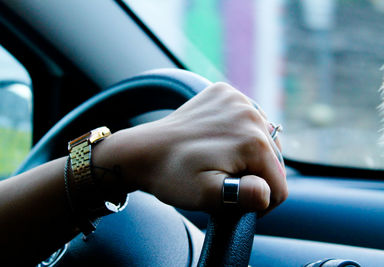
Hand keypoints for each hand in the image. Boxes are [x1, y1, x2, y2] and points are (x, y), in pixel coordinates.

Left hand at [96, 82, 286, 212]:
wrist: (144, 151)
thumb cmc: (172, 175)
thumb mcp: (205, 195)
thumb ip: (242, 196)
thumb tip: (267, 191)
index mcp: (252, 141)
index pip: (278, 186)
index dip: (261, 203)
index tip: (237, 203)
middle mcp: (251, 113)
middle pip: (273, 161)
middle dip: (255, 177)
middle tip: (225, 181)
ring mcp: (237, 99)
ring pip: (264, 139)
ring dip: (249, 154)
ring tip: (221, 161)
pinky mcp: (225, 93)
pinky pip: (247, 120)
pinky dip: (239, 133)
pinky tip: (218, 141)